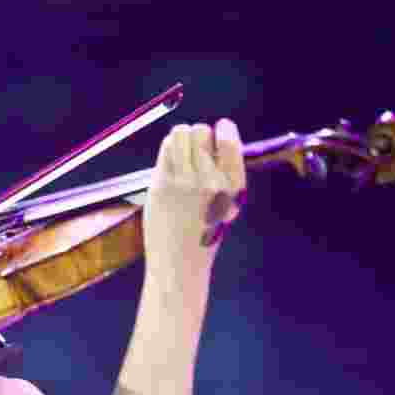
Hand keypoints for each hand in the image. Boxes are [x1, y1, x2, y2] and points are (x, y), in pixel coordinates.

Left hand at [143, 118, 246, 286]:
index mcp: (233, 186)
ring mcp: (184, 181)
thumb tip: (218, 136)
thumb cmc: (203, 235)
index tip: (220, 130)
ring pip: (180, 134)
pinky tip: (170, 165)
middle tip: (194, 154)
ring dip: (180, 139)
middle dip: (198, 137)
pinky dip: (167, 150)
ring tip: (181, 156)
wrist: (180, 265)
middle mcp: (210, 181)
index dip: (223, 129)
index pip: (229, 141)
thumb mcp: (228, 204)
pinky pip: (165, 148)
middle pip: (201, 131)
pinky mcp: (162, 185)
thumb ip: (225, 173)